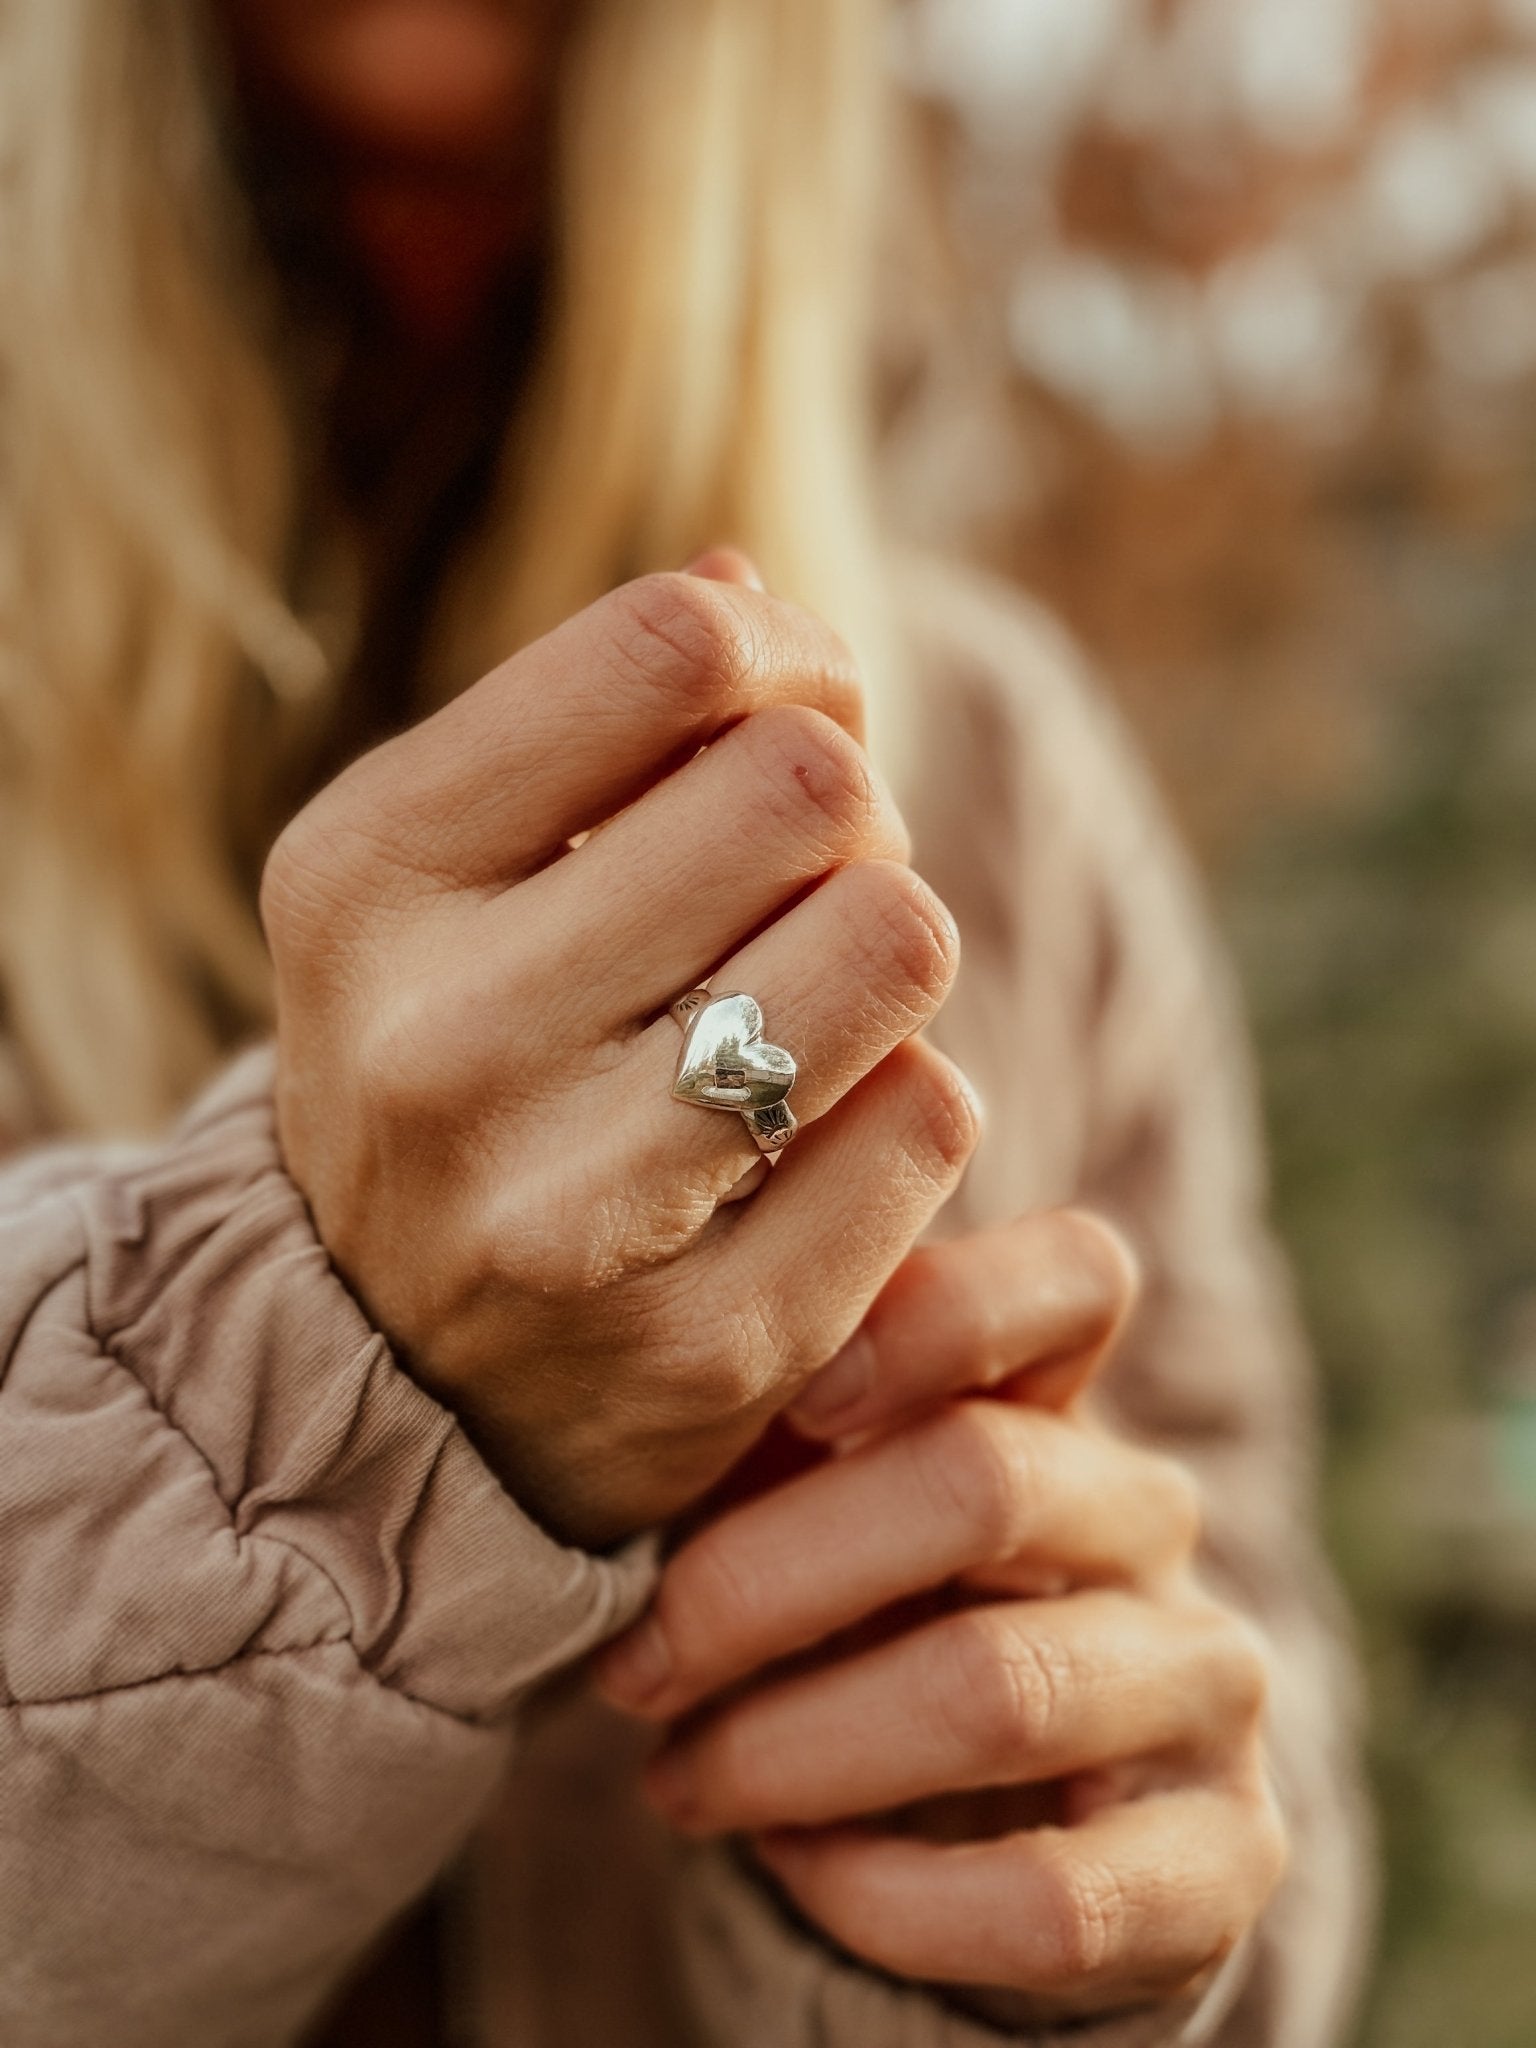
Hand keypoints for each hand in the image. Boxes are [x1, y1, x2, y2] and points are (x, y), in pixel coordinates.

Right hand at [261, 568, 978, 1547]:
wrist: (398, 1368)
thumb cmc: (458, 1055)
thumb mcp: (448, 870)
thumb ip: (592, 715)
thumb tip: (754, 592)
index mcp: (366, 879)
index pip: (671, 651)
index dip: (789, 657)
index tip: (796, 714)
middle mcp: (441, 1046)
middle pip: (810, 789)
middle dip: (850, 812)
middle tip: (810, 881)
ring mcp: (569, 1213)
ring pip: (896, 940)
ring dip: (891, 945)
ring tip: (817, 997)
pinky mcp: (710, 1345)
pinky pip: (931, 1116)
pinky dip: (907, 1101)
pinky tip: (818, 1138)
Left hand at [596, 1210, 1285, 2019]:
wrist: (974, 1831)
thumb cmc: (846, 1613)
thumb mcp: (804, 1501)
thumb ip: (763, 1424)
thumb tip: (647, 1375)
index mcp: (1058, 1397)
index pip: (1076, 1277)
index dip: (940, 1313)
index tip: (788, 1391)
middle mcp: (1153, 1515)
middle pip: (983, 1481)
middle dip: (763, 1579)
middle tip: (634, 1664)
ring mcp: (1206, 1680)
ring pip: (1001, 1691)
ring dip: (794, 1747)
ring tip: (677, 1779)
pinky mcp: (1226, 1855)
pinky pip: (1054, 1896)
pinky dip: (886, 1896)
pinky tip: (791, 1866)